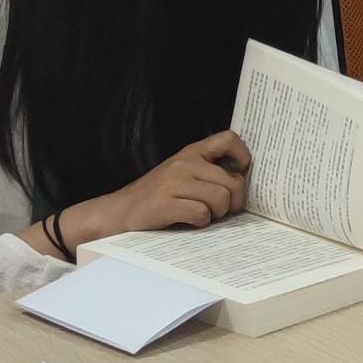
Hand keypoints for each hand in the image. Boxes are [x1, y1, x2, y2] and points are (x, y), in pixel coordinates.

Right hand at [61, 129, 248, 249]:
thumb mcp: (182, 174)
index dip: (242, 156)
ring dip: (217, 214)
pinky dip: (200, 223)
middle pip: (233, 182)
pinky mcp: (165, 203)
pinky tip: (189, 222)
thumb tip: (244, 183)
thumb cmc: (157, 196)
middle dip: (233, 202)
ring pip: (220, 199)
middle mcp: (184, 163)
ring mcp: (173, 182)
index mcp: (191, 152)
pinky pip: (201, 214)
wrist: (118, 212)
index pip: (228, 139)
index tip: (240, 172)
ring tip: (202, 215)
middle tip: (222, 210)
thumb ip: (209, 172)